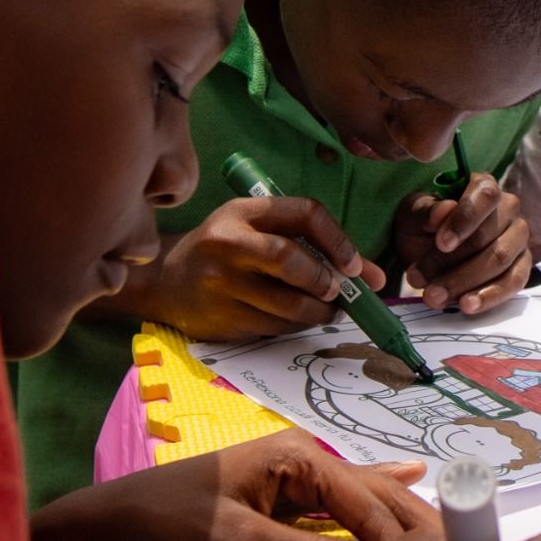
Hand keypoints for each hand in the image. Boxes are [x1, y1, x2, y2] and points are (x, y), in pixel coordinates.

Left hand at [78, 430, 439, 540]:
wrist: (105, 540)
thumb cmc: (166, 526)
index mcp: (295, 457)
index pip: (365, 498)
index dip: (401, 536)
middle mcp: (302, 466)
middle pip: (373, 495)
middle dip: (413, 523)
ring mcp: (291, 491)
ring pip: (360, 508)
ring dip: (397, 525)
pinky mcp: (279, 518)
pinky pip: (339, 521)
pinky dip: (371, 519)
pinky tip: (407, 482)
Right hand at [143, 197, 386, 339]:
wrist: (167, 282)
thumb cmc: (225, 251)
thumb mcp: (257, 230)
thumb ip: (311, 245)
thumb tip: (372, 278)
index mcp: (243, 212)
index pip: (305, 213)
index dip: (338, 240)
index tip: (353, 266)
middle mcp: (228, 244)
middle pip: (290, 259)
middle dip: (324, 281)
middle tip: (338, 293)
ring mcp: (221, 284)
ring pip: (287, 304)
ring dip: (318, 312)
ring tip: (327, 311)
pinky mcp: (221, 319)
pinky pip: (273, 327)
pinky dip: (295, 327)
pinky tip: (295, 320)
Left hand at [394, 174, 530, 313]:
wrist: (426, 254)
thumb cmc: (421, 228)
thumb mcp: (412, 217)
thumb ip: (425, 212)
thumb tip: (443, 211)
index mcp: (483, 186)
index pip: (485, 196)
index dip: (465, 220)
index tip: (441, 244)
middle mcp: (508, 208)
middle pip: (489, 235)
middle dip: (452, 262)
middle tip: (420, 281)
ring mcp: (518, 238)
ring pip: (500, 260)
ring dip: (464, 281)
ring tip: (434, 297)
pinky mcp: (522, 266)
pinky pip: (513, 282)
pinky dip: (489, 296)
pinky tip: (466, 305)